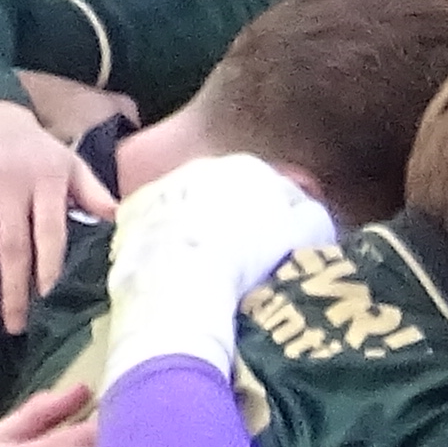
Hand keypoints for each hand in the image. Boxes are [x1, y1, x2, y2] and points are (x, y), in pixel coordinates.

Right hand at [0, 95, 112, 335]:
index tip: (47, 298)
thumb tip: (117, 218)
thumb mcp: (68, 161)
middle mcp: (8, 187)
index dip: (48, 265)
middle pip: (11, 247)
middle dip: (12, 290)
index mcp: (45, 181)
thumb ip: (92, 192)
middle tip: (16, 327)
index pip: (49, 230)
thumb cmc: (35, 150)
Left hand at [103, 152, 336, 373]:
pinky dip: (166, 243)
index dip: (290, 222)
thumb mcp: (307, 237)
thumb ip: (316, 219)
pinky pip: (156, 227)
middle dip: (242, 220)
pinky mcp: (131, 214)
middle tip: (250, 260)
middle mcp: (203, 165)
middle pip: (232, 195)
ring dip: (202, 229)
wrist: (181, 281)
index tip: (293, 249)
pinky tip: (176, 271)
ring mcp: (163, 187)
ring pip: (192, 208)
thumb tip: (312, 217)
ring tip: (211, 269)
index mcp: (251, 168)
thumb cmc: (251, 258)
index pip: (281, 190)